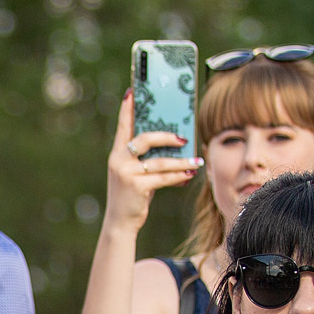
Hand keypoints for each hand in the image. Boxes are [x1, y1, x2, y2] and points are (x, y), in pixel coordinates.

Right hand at [102, 90, 202, 234]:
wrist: (119, 222)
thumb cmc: (132, 196)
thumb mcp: (136, 174)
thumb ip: (149, 160)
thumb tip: (177, 147)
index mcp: (117, 154)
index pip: (123, 126)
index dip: (127, 109)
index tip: (132, 91)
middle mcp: (119, 160)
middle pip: (145, 139)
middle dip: (166, 137)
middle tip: (183, 138)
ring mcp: (126, 173)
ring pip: (160, 161)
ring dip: (181, 162)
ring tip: (196, 162)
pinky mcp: (136, 186)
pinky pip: (163, 178)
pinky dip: (178, 176)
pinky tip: (189, 175)